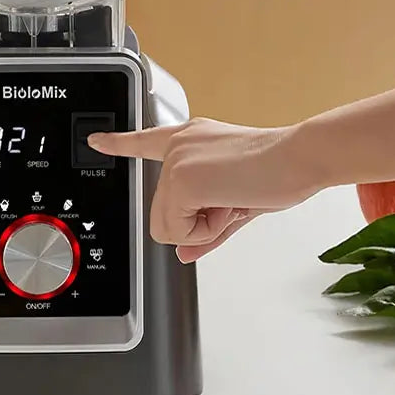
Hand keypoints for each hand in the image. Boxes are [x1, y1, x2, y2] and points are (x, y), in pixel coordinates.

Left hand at [87, 119, 315, 262]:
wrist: (298, 157)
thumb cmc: (276, 172)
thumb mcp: (235, 204)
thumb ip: (206, 230)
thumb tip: (184, 254)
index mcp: (188, 140)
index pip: (143, 141)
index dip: (117, 143)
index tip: (96, 140)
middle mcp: (176, 145)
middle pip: (162, 213)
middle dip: (196, 222)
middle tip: (230, 201)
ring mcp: (176, 161)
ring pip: (170, 225)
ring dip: (204, 225)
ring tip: (232, 199)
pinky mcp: (182, 179)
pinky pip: (180, 229)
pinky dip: (208, 229)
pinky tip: (230, 203)